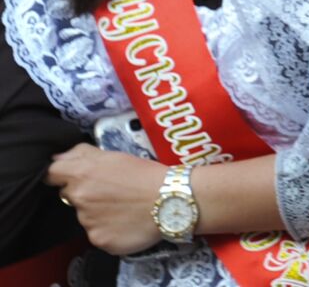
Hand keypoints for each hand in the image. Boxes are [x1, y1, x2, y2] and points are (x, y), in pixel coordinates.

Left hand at [46, 143, 165, 254]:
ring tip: (123, 207)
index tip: (71, 176)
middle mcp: (80, 198)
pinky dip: (109, 229)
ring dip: (98, 212)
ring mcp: (87, 221)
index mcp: (82, 173)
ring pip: (85, 216)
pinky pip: (98, 234)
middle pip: (70, 195)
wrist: (171, 199)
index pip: (52, 174)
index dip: (61, 174)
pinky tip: (126, 222)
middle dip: (84, 193)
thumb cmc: (147, 173)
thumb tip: (60, 157)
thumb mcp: (117, 155)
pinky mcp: (98, 240)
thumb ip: (84, 154)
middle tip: (110, 191)